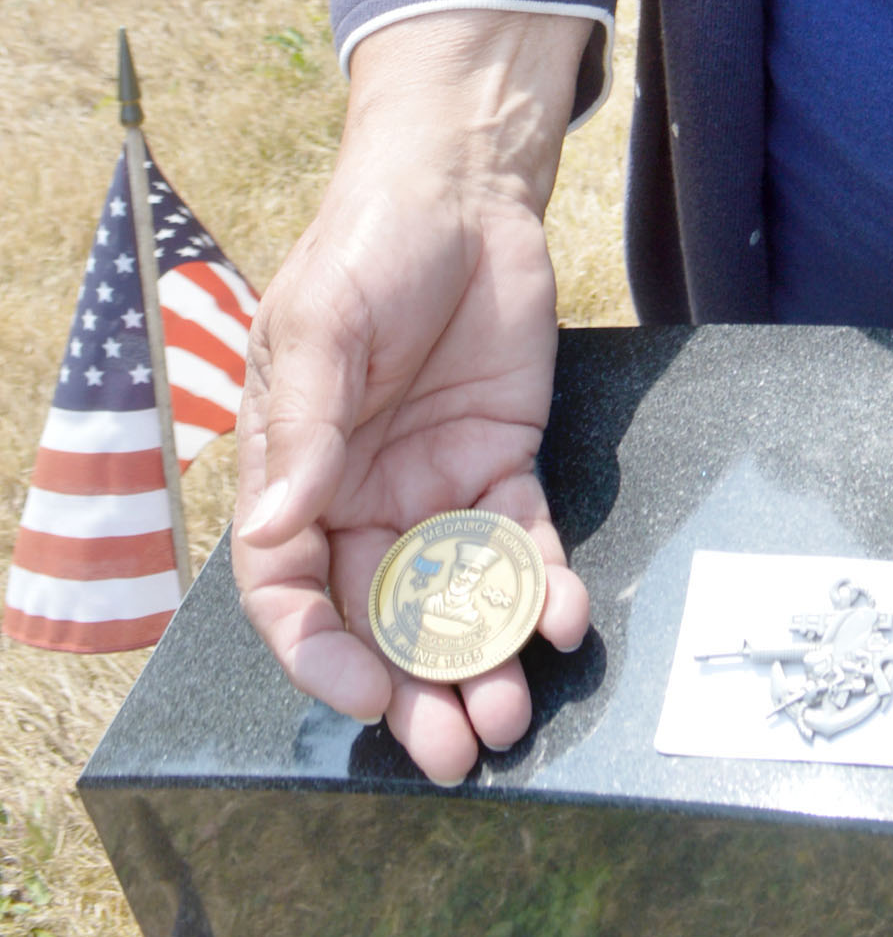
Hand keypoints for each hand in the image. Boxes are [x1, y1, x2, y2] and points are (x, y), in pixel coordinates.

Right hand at [233, 10, 595, 784]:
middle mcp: (362, 498)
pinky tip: (566, 617)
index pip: (292, 592)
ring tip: (513, 711)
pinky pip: (523, 544)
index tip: (366, 696)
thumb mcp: (320, 330)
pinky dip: (543, 587)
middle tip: (456, 751)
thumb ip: (306, 433)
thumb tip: (283, 528)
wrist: (463, 185)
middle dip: (416, 691)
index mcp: (296, 476)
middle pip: (381, 618)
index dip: (322, 654)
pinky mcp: (505, 461)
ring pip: (455, 600)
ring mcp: (436, 485)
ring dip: (483, 660)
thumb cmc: (367, 246)